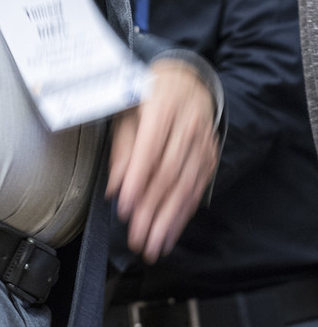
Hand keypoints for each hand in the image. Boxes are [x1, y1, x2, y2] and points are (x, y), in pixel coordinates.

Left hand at [107, 59, 218, 262]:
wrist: (186, 80)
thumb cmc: (147, 96)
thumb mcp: (126, 109)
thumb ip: (122, 147)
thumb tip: (115, 187)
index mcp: (162, 106)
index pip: (150, 148)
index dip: (138, 180)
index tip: (124, 208)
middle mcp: (187, 125)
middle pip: (169, 173)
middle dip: (152, 210)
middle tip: (136, 237)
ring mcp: (203, 142)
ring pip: (185, 186)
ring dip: (168, 220)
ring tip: (152, 245)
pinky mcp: (210, 157)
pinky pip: (196, 190)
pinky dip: (182, 215)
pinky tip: (169, 234)